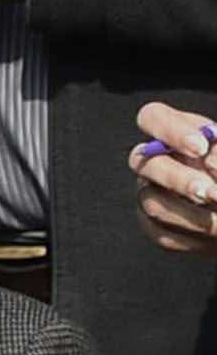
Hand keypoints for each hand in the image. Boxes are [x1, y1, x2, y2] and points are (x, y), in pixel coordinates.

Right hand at [136, 100, 216, 259]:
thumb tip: (209, 165)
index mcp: (178, 134)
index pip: (152, 117)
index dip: (170, 130)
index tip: (201, 147)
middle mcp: (156, 161)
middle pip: (143, 162)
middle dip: (179, 179)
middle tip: (212, 193)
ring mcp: (151, 193)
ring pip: (152, 202)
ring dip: (193, 216)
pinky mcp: (155, 226)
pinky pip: (163, 233)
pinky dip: (194, 237)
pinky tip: (215, 234)